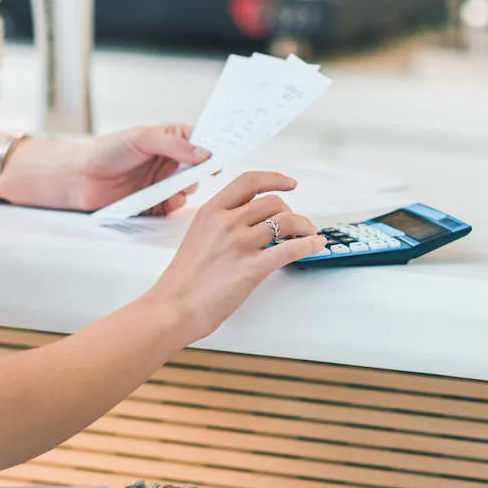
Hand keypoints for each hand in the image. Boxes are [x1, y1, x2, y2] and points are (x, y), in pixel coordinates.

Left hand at [76, 123, 210, 214]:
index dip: (214, 146)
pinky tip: (169, 200)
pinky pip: (174, 206)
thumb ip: (174, 145)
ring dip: (188, 188)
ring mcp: (164, 183)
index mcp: (170, 139)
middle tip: (198, 173)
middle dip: (201, 171)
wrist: (81, 177)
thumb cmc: (108, 150)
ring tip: (179, 187)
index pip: (201, 140)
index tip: (222, 154)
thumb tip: (205, 153)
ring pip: (190, 188)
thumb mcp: (142, 138)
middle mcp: (171, 161)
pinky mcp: (156, 203)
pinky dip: (175, 204)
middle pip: (199, 167)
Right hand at [142, 172, 325, 347]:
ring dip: (304, 227)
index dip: (274, 179)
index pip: (248, 182)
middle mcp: (226, 222)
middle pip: (272, 202)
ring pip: (286, 221)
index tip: (288, 183)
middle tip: (296, 225)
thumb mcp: (197, 237)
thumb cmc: (183, 281)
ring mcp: (239, 244)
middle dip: (290, 212)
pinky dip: (309, 245)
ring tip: (308, 235)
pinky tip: (315, 245)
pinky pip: (291, 249)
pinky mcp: (251, 268)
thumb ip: (220, 224)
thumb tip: (251, 221)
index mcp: (210, 211)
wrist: (173, 308)